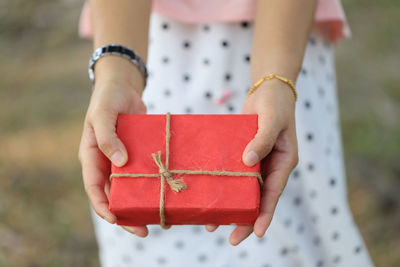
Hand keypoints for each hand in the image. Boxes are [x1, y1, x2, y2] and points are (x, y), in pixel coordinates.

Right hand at [78, 56, 149, 236]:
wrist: (123, 86)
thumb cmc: (108, 98)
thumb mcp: (103, 115)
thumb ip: (108, 138)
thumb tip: (119, 164)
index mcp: (92, 156)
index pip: (94, 188)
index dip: (103, 206)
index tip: (116, 220)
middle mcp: (106, 162)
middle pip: (114, 195)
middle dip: (126, 214)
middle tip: (143, 230)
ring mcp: (121, 159)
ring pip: (129, 188)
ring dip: (140, 203)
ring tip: (157, 218)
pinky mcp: (137, 154)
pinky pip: (142, 173)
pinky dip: (150, 184)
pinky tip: (165, 193)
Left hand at [205, 78, 298, 244]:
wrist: (266, 92)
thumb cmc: (274, 104)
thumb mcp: (271, 119)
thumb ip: (262, 139)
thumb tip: (249, 162)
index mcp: (284, 162)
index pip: (274, 192)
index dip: (266, 213)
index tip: (258, 232)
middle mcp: (271, 167)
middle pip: (259, 199)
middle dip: (247, 220)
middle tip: (232, 239)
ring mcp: (257, 164)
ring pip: (245, 192)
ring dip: (232, 207)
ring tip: (213, 224)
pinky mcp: (244, 157)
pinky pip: (235, 176)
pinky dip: (225, 187)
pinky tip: (210, 195)